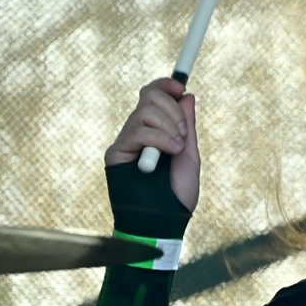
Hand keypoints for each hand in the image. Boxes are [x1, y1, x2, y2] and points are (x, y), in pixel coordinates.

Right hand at [105, 77, 200, 211]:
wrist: (166, 221)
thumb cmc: (178, 194)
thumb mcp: (189, 154)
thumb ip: (186, 125)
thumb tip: (187, 95)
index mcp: (155, 130)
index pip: (152, 95)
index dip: (165, 85)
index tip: (180, 86)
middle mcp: (138, 132)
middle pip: (147, 96)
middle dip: (171, 109)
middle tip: (183, 133)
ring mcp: (126, 142)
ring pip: (144, 111)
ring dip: (167, 126)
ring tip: (176, 148)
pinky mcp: (116, 153)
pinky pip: (136, 132)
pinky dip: (158, 138)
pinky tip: (169, 153)